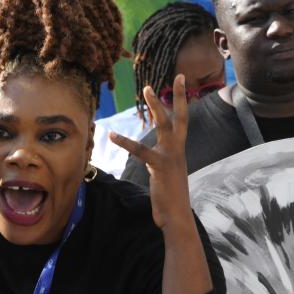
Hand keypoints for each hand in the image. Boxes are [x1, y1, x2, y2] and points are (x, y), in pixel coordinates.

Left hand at [109, 75, 192, 232]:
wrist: (176, 217)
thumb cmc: (169, 199)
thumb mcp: (164, 177)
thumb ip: (157, 164)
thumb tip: (149, 160)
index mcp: (178, 152)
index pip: (181, 123)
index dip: (181, 105)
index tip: (182, 86)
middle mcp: (178, 150)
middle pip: (180, 117)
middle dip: (179, 96)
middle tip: (179, 76)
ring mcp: (171, 157)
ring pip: (164, 125)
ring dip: (156, 106)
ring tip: (147, 88)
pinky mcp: (160, 166)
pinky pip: (141, 150)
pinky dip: (125, 142)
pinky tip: (111, 135)